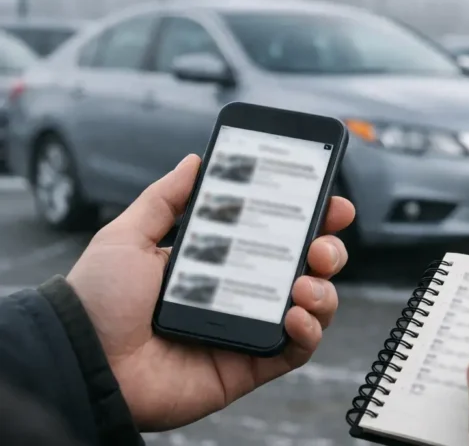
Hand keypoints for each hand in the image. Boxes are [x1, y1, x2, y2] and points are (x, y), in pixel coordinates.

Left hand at [66, 154, 353, 430]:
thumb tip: (195, 160)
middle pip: (305, 266)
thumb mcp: (127, 236)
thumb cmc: (97, 301)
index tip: (331, 201)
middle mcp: (240, 292)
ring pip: (312, 305)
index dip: (309, 217)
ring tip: (305, 283)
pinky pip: (297, 350)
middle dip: (327, 249)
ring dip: (323, 290)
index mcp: (218, 259)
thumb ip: (165, 199)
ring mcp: (248, 328)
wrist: (82, 361)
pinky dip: (309, 332)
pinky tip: (296, 316)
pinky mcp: (251, 364)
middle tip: (320, 244)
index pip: (275, 233)